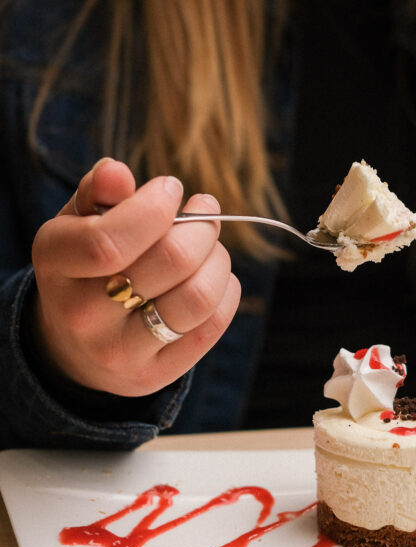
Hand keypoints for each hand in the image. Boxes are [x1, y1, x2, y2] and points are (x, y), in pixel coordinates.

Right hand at [31, 158, 240, 395]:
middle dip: (202, 226)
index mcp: (57, 264)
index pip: (109, 240)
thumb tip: (116, 172)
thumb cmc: (88, 264)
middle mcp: (82, 315)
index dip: (155, 207)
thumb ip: (98, 192)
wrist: (76, 345)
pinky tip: (212, 277)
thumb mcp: (79, 222)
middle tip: (205, 211)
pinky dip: (226, 291)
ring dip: (218, 259)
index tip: (171, 189)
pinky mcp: (156, 374)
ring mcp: (120, 352)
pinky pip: (213, 326)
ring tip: (211, 246)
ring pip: (198, 297)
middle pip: (171, 261)